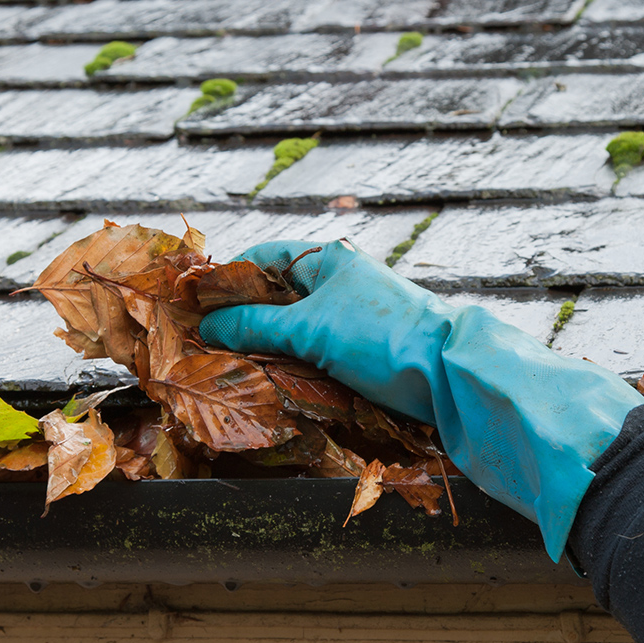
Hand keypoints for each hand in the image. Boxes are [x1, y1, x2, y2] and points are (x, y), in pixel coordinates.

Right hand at [200, 238, 643, 561]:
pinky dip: (290, 367)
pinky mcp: (361, 353)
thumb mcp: (310, 329)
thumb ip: (254, 326)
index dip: (226, 278)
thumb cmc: (381, 336)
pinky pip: (313, 355)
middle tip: (202, 344)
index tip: (192, 305)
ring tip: (227, 368)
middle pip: (275, 295)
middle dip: (240, 319)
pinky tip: (269, 385)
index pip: (263, 258)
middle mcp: (339, 283)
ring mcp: (351, 319)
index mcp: (328, 260)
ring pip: (292, 330)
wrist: (451, 375)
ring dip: (264, 348)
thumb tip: (206, 327)